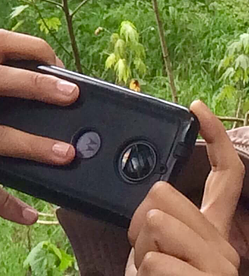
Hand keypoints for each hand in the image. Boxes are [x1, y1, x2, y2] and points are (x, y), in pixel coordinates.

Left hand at [125, 102, 243, 275]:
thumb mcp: (156, 251)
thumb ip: (160, 219)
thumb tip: (151, 198)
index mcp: (216, 233)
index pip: (225, 177)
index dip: (213, 138)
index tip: (196, 107)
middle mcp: (226, 247)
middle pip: (163, 194)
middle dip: (139, 222)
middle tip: (151, 256)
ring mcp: (220, 267)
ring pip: (155, 223)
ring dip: (140, 252)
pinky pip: (153, 260)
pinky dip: (144, 275)